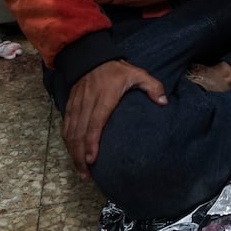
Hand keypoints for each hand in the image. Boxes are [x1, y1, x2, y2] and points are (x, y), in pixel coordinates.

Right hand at [63, 59, 165, 178]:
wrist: (90, 56)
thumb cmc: (115, 69)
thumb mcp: (137, 73)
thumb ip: (152, 87)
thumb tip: (164, 103)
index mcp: (104, 98)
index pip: (95, 123)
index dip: (92, 143)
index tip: (92, 159)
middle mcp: (87, 103)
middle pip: (80, 134)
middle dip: (80, 156)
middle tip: (87, 174)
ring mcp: (76, 105)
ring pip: (71, 133)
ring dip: (73, 153)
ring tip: (81, 170)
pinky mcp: (69, 106)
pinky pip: (66, 127)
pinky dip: (68, 142)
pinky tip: (73, 154)